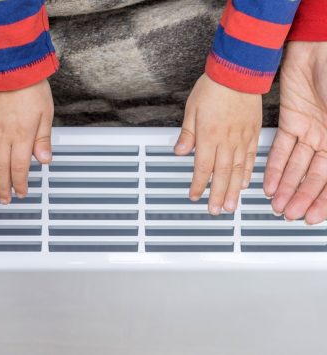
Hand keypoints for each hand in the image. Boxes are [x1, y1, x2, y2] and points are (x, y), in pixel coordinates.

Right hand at [0, 79, 53, 203]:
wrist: (13, 67)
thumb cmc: (31, 88)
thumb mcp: (46, 115)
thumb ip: (43, 140)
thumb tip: (46, 160)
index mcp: (22, 136)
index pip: (20, 168)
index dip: (21, 184)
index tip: (22, 193)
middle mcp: (4, 135)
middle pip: (2, 168)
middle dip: (3, 188)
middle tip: (3, 200)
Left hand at [174, 74, 261, 213]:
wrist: (237, 72)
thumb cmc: (213, 88)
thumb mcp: (191, 109)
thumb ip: (186, 134)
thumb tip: (180, 151)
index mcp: (208, 135)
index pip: (202, 167)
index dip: (198, 184)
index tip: (194, 196)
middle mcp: (226, 140)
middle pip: (221, 173)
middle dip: (217, 195)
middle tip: (216, 210)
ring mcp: (241, 138)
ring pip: (237, 169)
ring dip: (233, 189)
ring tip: (231, 205)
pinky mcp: (253, 133)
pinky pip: (251, 157)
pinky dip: (248, 172)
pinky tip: (245, 183)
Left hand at [264, 42, 326, 223]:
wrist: (319, 47)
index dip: (323, 200)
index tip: (311, 217)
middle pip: (313, 176)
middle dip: (301, 197)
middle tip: (288, 214)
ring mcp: (310, 130)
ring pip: (296, 166)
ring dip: (286, 186)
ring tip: (276, 204)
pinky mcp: (291, 121)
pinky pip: (281, 149)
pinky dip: (275, 167)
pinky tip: (269, 182)